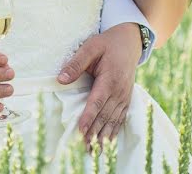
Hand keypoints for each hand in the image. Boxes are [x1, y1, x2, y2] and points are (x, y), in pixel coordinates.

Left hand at [57, 23, 141, 146]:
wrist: (130, 41)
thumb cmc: (107, 44)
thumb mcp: (91, 47)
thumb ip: (76, 63)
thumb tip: (61, 79)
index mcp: (109, 78)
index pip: (97, 102)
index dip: (88, 117)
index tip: (80, 130)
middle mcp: (119, 90)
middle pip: (105, 115)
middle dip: (94, 132)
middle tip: (84, 148)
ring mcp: (124, 95)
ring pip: (113, 119)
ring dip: (104, 136)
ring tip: (94, 150)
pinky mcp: (127, 98)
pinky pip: (120, 117)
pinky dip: (114, 130)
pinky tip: (108, 141)